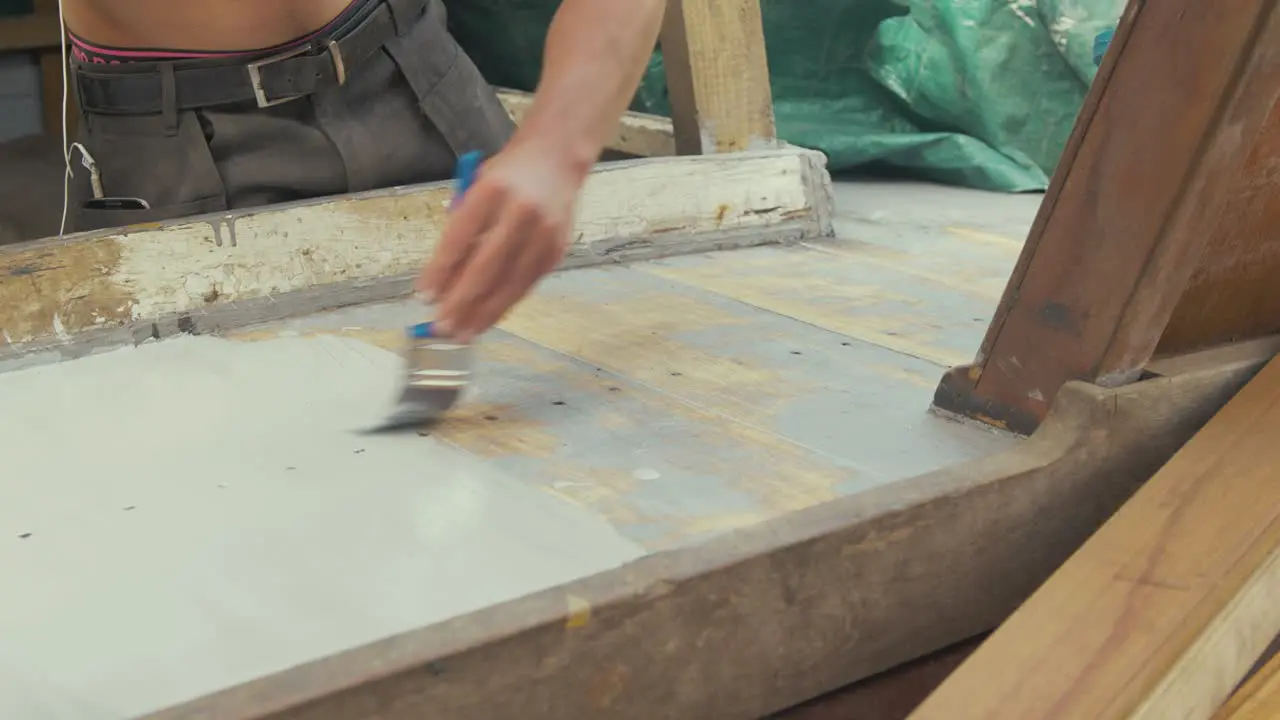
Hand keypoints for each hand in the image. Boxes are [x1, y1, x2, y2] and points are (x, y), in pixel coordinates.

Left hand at [418, 139, 582, 341]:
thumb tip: (442, 278)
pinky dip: (505, 304)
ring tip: (462, 334)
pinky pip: (527, 284)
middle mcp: (521, 212)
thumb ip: (461, 224)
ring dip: (483, 313)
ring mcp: (544, 233)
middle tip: (440, 326)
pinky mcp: (556, 250)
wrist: (557, 158)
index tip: (423, 297)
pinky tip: (487, 319)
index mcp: (492, 189)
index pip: (459, 236)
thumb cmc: (507, 175)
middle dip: (460, 301)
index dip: (440, 270)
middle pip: (485, 266)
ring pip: (510, 283)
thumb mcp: (476, 184)